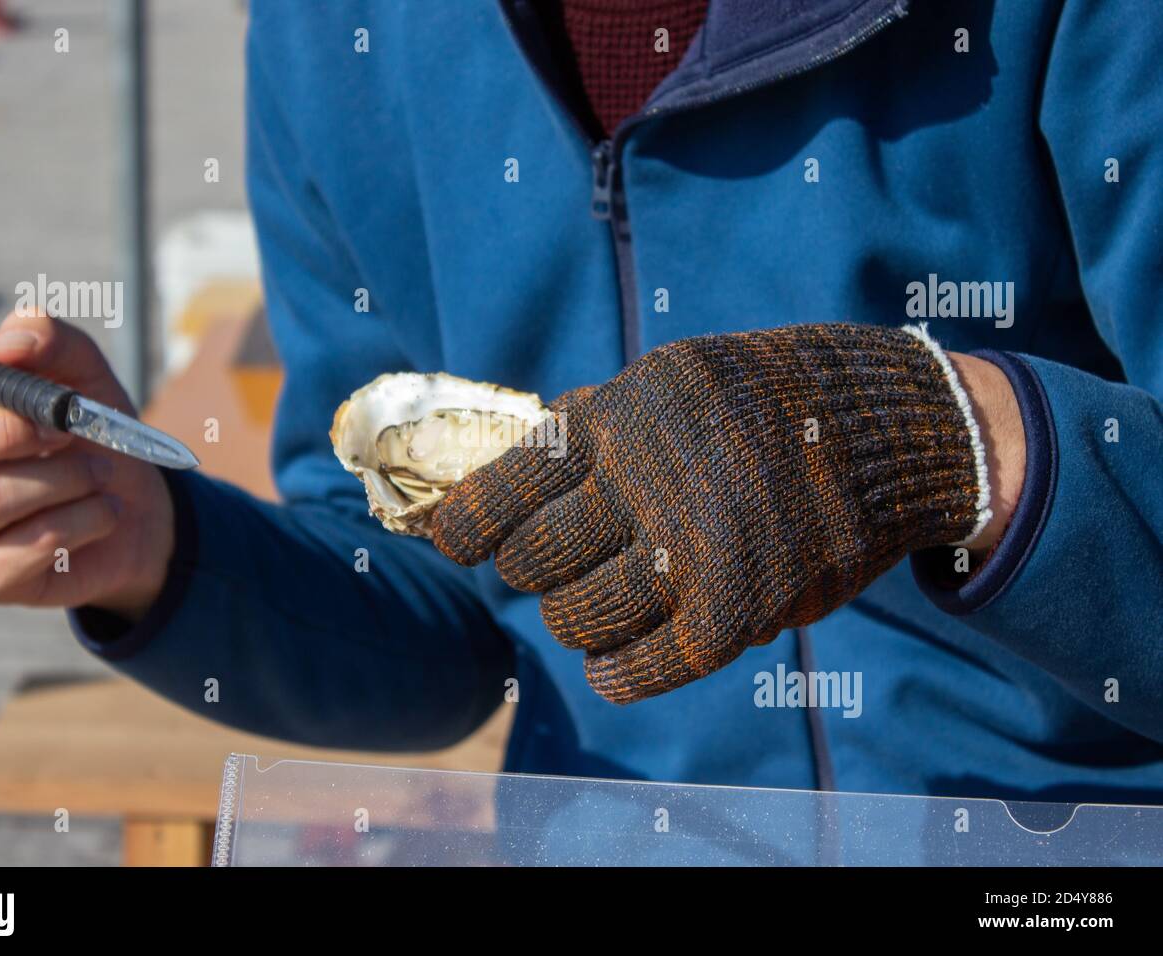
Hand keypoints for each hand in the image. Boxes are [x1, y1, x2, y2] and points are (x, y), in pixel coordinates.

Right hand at [0, 311, 173, 618]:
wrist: (139, 511)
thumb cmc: (93, 437)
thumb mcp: (83, 376)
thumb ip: (48, 341)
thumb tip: (11, 342)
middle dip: (7, 430)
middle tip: (67, 429)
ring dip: (69, 475)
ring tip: (102, 472)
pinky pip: (33, 543)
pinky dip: (88, 518)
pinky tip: (105, 511)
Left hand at [431, 324, 991, 703]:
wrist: (885, 428)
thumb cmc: (759, 407)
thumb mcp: (670, 384)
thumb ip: (595, 432)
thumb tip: (498, 496)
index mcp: (622, 416)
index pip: (510, 484)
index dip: (467, 522)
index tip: (452, 541)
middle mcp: (647, 480)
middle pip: (533, 560)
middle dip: (531, 569)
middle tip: (552, 566)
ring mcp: (692, 549)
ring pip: (577, 616)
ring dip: (574, 617)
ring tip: (592, 604)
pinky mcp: (736, 611)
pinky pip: (640, 667)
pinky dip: (615, 673)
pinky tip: (609, 665)